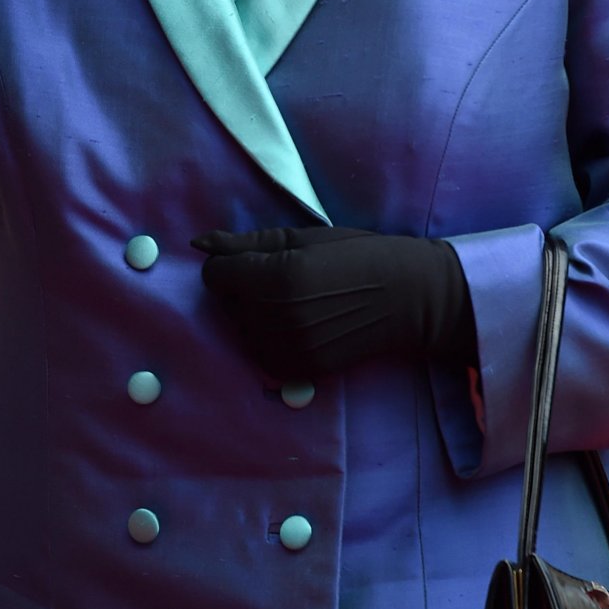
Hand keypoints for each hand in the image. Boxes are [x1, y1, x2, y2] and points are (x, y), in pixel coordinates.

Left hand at [195, 225, 472, 376]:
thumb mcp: (304, 237)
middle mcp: (274, 317)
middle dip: (245, 290)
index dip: (233, 264)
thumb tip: (200, 243)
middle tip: (287, 279)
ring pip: (242, 331)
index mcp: (274, 277)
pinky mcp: (300, 370)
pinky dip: (272, 339)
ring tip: (297, 302)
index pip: (214, 275)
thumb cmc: (358, 255)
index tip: (260, 261)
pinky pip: (262, 354)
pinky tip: (303, 324)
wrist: (407, 298)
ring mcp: (287, 348)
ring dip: (257, 316)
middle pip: (226, 304)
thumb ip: (248, 243)